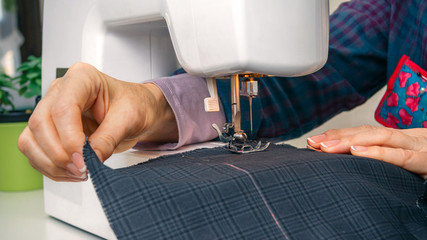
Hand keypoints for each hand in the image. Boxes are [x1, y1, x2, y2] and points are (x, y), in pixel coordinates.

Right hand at [18, 63, 177, 181]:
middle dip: (58, 153)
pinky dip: (50, 167)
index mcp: (82, 78)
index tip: (83, 160)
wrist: (137, 111)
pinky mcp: (49, 129)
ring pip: (31, 139)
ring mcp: (51, 109)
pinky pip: (36, 151)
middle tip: (81, 169)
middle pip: (40, 123)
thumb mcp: (129, 119)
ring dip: (51, 163)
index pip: (62, 107)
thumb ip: (109, 138)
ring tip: (78, 173)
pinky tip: (71, 172)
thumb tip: (91, 160)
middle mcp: (60, 91)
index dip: (69, 138)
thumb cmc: (134, 105)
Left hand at [307, 125, 426, 175]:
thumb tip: (356, 163)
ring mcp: (419, 145)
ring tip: (325, 147)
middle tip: (312, 143)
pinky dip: (379, 152)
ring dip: (350, 141)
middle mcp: (408, 138)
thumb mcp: (410, 161)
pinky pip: (402, 155)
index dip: (339, 135)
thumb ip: (389, 160)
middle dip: (337, 136)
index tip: (315, 141)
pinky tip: (358, 152)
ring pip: (381, 137)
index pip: (365, 133)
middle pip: (367, 132)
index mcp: (402, 139)